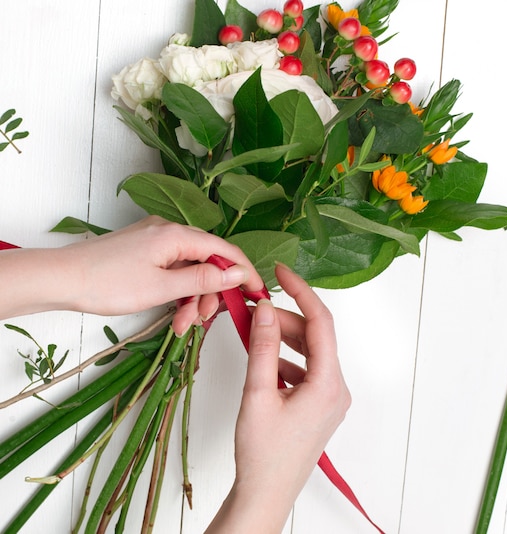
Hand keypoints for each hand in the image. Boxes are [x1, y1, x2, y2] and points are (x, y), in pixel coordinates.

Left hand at [0, 216, 263, 333]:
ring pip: (190, 270)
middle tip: (202, 321)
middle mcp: (170, 232)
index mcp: (177, 235)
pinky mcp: (146, 253)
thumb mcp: (162, 287)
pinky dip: (177, 293)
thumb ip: (203, 280)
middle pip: (208, 262)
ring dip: (191, 299)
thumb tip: (238, 274)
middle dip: (209, 294)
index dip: (245, 273)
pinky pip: (173, 272)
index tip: (257, 295)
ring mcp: (156, 242)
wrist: (61, 280)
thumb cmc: (108, 283)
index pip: (225, 250)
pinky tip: (173, 315)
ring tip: (180, 325)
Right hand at [206, 263, 350, 532]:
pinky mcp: (320, 405)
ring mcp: (330, 398)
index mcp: (328, 384)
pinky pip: (306, 370)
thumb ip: (262, 348)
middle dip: (283, 320)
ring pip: (309, 353)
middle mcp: (336, 388)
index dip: (301, 291)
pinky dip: (285, 359)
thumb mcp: (258, 394)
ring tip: (253, 334)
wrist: (266, 494)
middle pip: (314, 337)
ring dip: (282, 339)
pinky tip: (263, 363)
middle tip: (252, 310)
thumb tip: (264, 309)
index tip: (281, 271)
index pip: (321, 322)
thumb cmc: (263, 454)